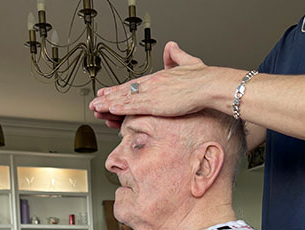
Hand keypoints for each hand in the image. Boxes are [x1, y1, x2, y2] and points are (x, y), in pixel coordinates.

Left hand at [89, 41, 213, 127]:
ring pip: (125, 99)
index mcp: (158, 77)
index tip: (108, 92)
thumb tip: (171, 45)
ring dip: (109, 104)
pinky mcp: (154, 103)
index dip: (119, 89)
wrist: (209, 84)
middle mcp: (152, 84)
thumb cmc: (203, 77)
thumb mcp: (189, 62)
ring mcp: (151, 93)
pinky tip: (110, 109)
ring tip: (96, 107)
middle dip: (109, 97)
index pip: (133, 84)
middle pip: (126, 91)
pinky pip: (133, 106)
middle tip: (95, 102)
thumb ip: (177, 55)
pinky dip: (120, 107)